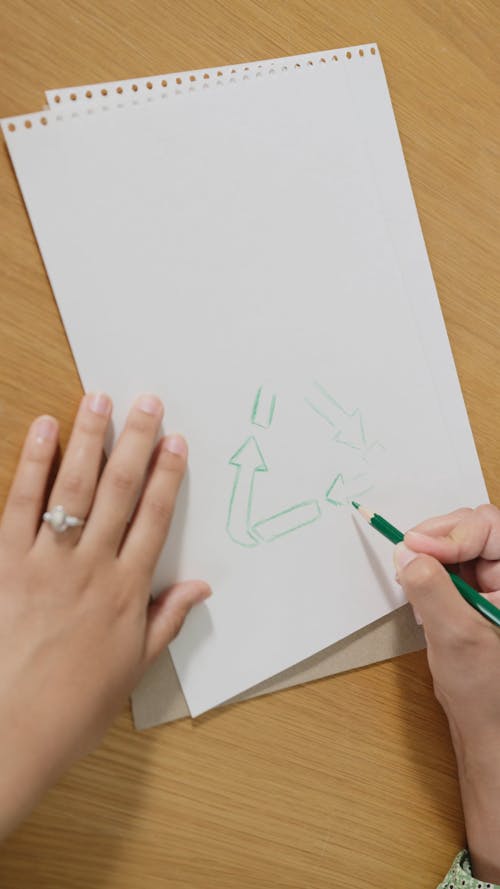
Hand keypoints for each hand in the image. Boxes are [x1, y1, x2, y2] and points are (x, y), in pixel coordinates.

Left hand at [0, 393, 209, 837]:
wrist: (12, 732)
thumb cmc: (74, 706)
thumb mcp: (132, 668)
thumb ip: (166, 619)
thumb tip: (202, 586)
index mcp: (125, 591)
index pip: (152, 519)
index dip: (166, 476)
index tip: (175, 440)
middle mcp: (90, 567)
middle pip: (119, 492)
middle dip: (135, 442)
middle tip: (147, 400)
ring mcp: (46, 561)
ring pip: (74, 488)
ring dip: (89, 440)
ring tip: (99, 400)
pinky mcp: (6, 562)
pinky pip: (20, 503)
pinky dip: (32, 464)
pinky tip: (43, 430)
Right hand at [394, 504, 499, 881]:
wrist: (488, 726)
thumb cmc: (485, 691)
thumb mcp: (455, 636)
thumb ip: (431, 589)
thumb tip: (408, 553)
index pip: (490, 527)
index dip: (452, 531)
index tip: (416, 546)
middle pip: (473, 529)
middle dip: (437, 540)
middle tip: (407, 555)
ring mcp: (495, 583)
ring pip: (457, 546)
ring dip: (430, 558)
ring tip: (413, 581)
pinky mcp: (477, 593)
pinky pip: (449, 566)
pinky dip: (429, 575)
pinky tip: (422, 599)